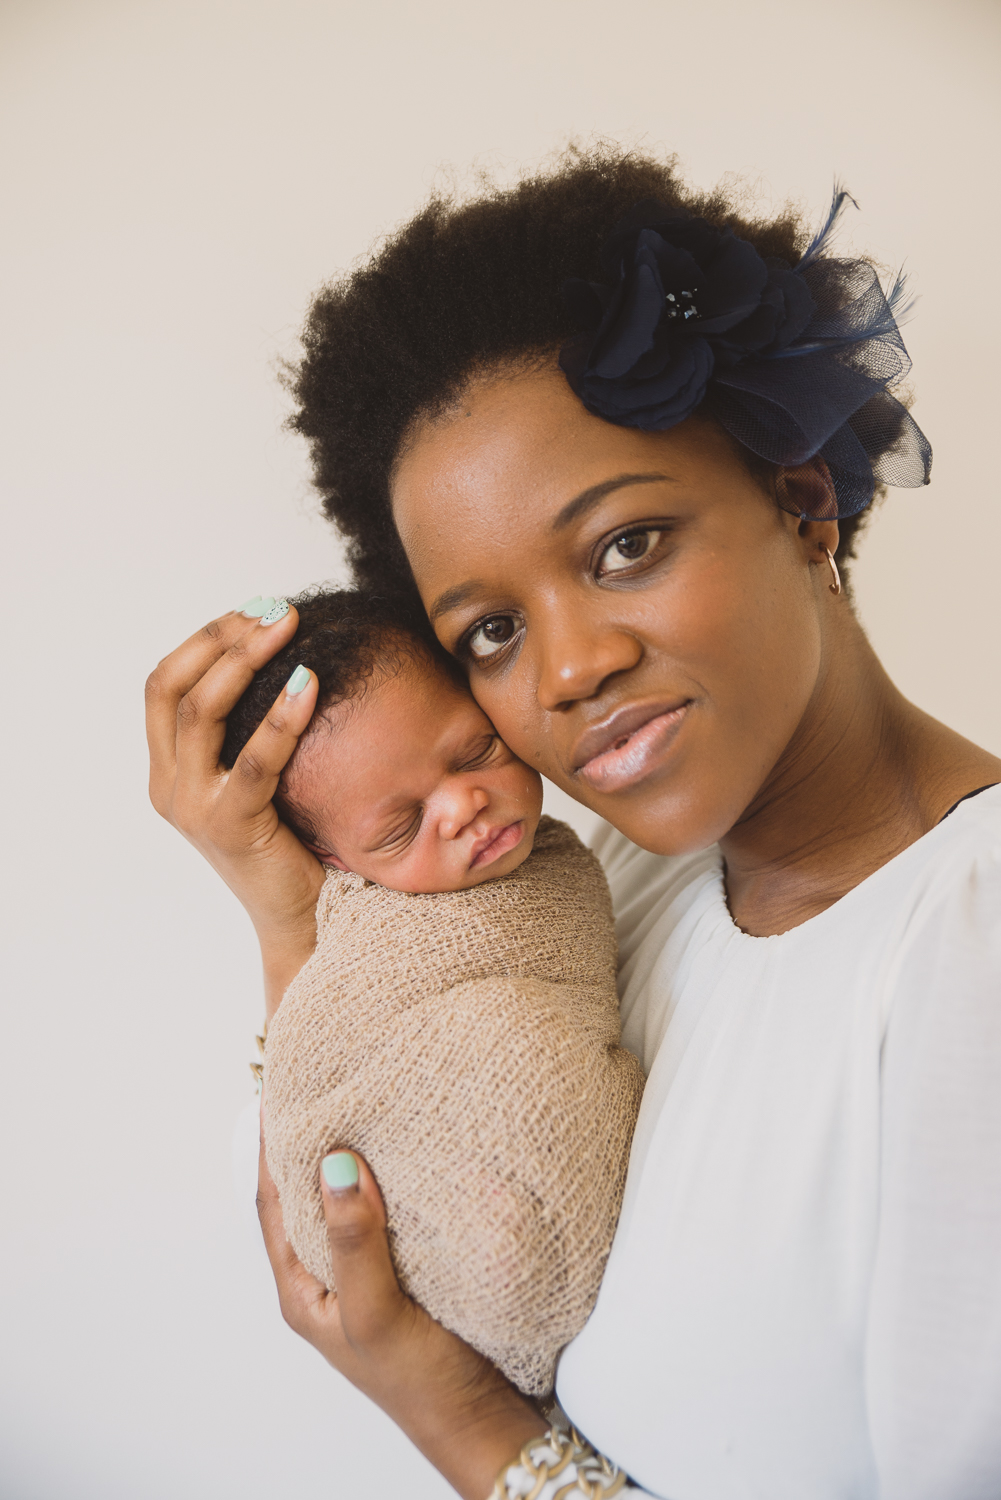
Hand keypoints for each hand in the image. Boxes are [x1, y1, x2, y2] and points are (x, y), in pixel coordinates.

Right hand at [146, 605, 325, 1014]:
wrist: (304, 915)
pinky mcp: (229, 827)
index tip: (251, 612)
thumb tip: (285, 652)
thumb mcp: (261, 774)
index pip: (165, 683)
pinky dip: (281, 715)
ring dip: (244, 661)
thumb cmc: (295, 838)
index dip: (203, 640)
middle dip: (221, 639)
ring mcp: (193, 807)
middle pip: (173, 687)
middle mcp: (169, 785)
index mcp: (169, 768)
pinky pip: (253, 759)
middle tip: (274, 611)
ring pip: (201, 712)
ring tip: (288, 629)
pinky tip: (310, 683)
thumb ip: (253, 727)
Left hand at [256, 1114, 546, 1498]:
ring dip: (353, 1159)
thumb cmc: (422, 1386)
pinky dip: (393, 1180)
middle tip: (322, 1081)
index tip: (278, 1088)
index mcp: (303, 1290)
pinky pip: (390, 1214)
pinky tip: (412, 1153)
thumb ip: (354, 1242)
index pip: (273, 1200)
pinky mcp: (409, 1272)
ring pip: (350, 1202)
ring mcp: (369, 1275)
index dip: (271, 1144)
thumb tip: (334, 1164)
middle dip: (309, 1141)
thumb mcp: (377, 1313)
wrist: (487, 1426)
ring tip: (364, 1103)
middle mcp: (329, 1278)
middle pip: (307, 1195)